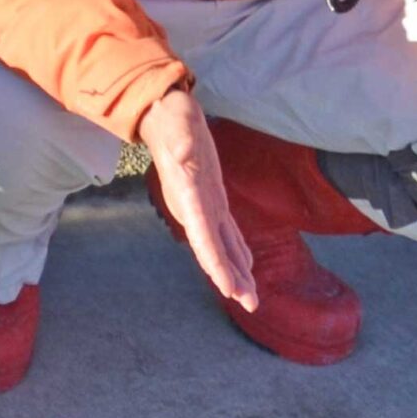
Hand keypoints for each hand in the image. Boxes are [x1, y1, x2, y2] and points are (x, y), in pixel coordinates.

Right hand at [140, 85, 258, 312]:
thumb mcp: (178, 123)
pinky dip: (237, 251)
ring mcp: (203, 205)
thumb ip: (180, 140)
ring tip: (251, 296)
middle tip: (251, 303)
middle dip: (230, 278)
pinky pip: (226, 232)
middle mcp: (193, 208)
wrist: (165, 114)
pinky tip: (246, 266)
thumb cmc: (173, 117)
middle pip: (213, 251)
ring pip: (222, 246)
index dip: (217, 265)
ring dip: (236, 271)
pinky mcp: (212, 198)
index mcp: (187, 197)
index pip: (203, 238)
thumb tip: (183, 151)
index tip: (229, 289)